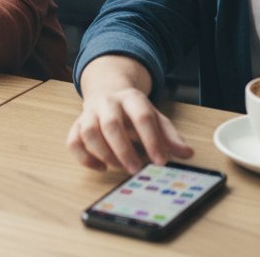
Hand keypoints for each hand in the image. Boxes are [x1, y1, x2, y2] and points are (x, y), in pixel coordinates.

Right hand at [67, 85, 192, 172]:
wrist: (108, 90)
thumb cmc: (134, 111)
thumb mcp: (156, 116)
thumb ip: (170, 135)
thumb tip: (187, 153)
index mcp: (131, 98)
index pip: (142, 116)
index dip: (152, 140)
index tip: (161, 162)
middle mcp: (107, 102)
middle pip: (111, 123)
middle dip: (124, 150)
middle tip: (136, 169)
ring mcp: (89, 112)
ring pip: (88, 132)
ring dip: (104, 154)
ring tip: (119, 167)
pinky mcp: (77, 124)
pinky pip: (73, 141)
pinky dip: (84, 158)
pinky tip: (101, 166)